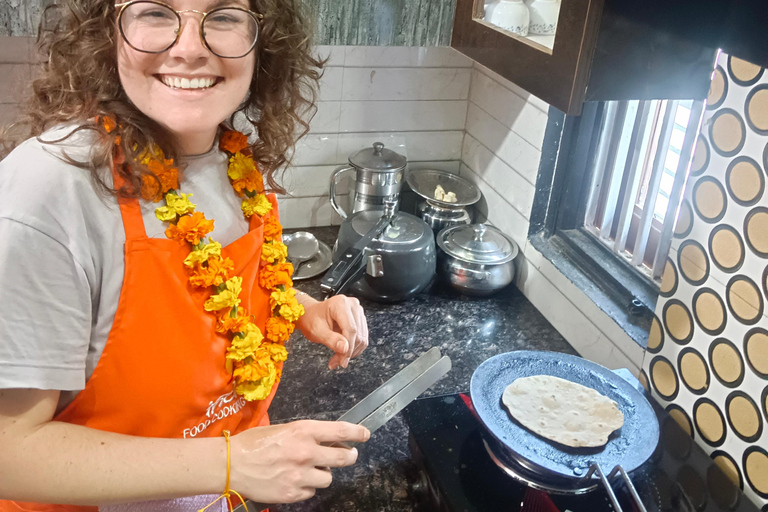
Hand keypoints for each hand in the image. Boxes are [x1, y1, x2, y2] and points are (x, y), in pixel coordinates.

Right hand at [229, 420, 369, 502]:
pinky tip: (294, 481)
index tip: (365, 434)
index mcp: (303, 431)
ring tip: (309, 470)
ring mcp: (300, 475)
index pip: (340, 430)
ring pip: (328, 478)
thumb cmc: (255, 443)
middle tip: (348, 455)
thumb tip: (328, 439)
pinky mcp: (293, 493)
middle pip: (344, 457)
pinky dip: (307, 487)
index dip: (357, 433)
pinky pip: (311, 492)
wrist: (231, 464)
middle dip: (349, 456)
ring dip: (322, 474)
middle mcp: (306, 452)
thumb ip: (306, 435)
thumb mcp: (283, 429)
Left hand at [296, 294, 368, 368]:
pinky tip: (343, 351)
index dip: (348, 348)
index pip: (351, 329)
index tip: (342, 361)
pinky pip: (362, 337)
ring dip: (352, 352)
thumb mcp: (316, 330)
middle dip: (348, 352)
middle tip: (337, 362)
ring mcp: (357, 311)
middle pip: (358, 334)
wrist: (311, 314)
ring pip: (362, 338)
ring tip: (338, 358)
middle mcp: (352, 305)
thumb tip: (344, 348)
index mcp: (340, 304)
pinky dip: (354, 348)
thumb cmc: (312, 319)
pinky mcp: (360, 319)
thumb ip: (331, 339)